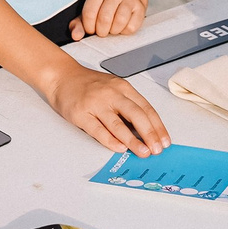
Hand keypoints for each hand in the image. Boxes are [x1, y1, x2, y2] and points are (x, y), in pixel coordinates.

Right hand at [41, 62, 169, 154]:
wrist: (62, 76)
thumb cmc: (89, 85)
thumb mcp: (113, 88)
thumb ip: (127, 105)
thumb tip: (145, 131)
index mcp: (123, 87)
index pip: (146, 108)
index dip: (158, 126)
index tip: (165, 140)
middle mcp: (111, 94)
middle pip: (136, 115)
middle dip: (150, 134)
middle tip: (157, 149)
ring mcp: (96, 104)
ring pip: (118, 124)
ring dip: (133, 141)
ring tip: (143, 152)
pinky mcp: (81, 114)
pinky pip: (98, 130)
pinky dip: (110, 140)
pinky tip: (120, 148)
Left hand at [72, 0, 145, 38]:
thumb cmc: (104, 8)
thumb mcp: (89, 13)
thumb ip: (78, 25)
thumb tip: (76, 36)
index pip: (89, 12)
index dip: (88, 27)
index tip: (91, 29)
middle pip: (104, 18)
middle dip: (101, 31)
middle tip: (102, 31)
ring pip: (119, 22)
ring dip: (113, 31)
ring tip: (112, 29)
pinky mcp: (140, 8)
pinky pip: (131, 27)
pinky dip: (125, 32)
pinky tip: (122, 27)